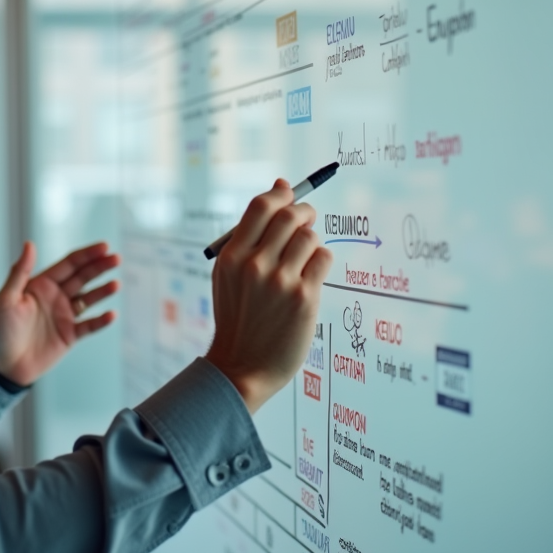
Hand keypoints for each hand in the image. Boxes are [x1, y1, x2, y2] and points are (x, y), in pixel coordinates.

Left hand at [0, 241, 119, 386]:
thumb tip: (29, 244)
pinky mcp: (70, 335)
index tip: (104, 247)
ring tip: (116, 284)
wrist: (3, 366)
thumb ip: (20, 272)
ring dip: (103, 291)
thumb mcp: (6, 299)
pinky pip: (89, 326)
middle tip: (116, 259)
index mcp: (41, 284)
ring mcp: (64, 315)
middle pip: (83, 277)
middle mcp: (56, 296)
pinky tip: (111, 314)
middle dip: (100, 267)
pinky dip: (101, 320)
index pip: (69, 264)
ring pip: (89, 299)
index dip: (87, 255)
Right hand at [205, 179, 332, 412]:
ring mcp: (280, 281)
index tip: (289, 195)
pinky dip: (321, 260)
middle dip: (304, 212)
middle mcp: (254, 265)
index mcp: (231, 256)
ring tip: (305, 257)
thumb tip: (281, 186)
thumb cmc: (238, 317)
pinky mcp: (304, 297)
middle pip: (290, 217)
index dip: (281, 195)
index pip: (261, 207)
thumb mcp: (228, 275)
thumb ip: (249, 235)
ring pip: (310, 237)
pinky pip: (323, 259)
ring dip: (312, 241)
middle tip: (307, 220)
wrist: (242, 366)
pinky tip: (311, 275)